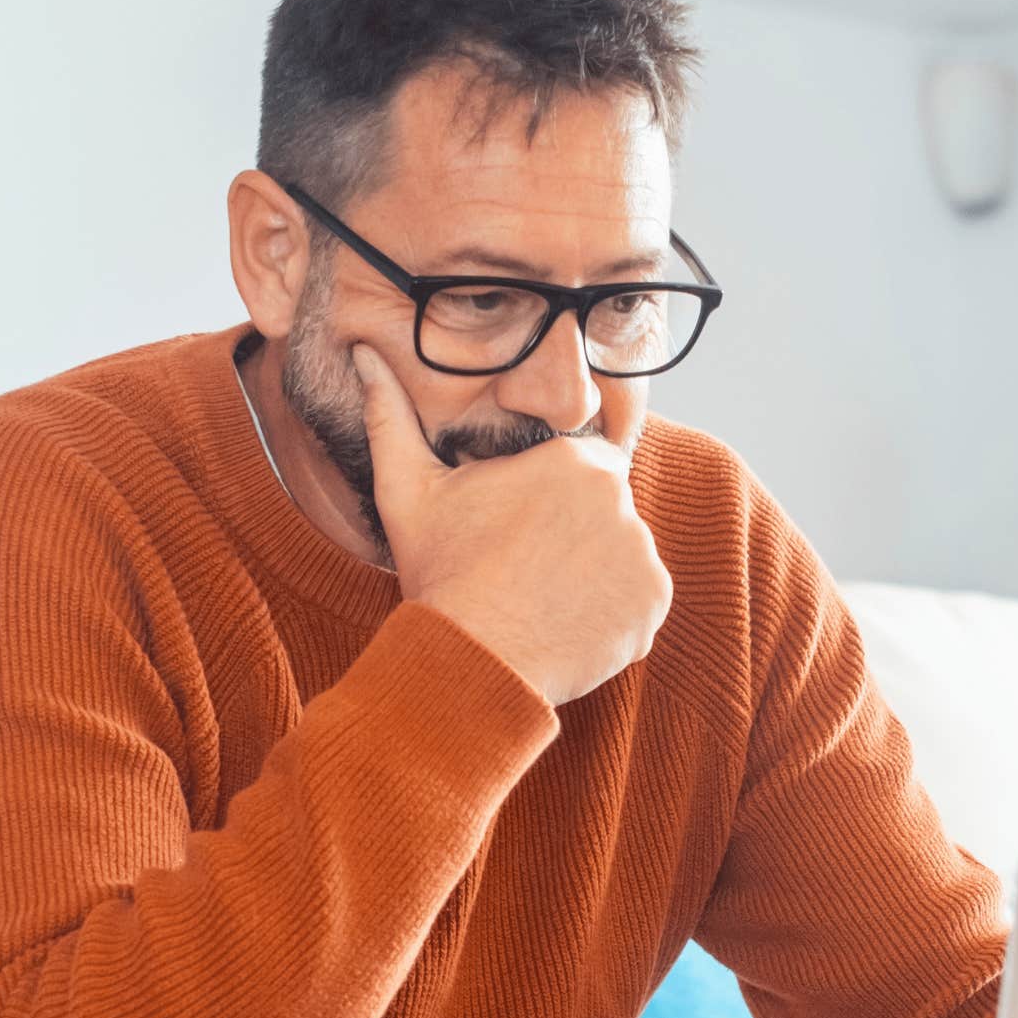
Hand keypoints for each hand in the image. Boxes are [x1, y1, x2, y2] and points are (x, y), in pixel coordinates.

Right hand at [349, 345, 672, 705]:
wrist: (469, 661)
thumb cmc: (439, 572)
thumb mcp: (408, 489)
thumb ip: (391, 417)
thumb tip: (364, 355)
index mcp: (575, 460)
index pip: (579, 468)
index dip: (547, 498)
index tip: (519, 528)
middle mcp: (621, 498)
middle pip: (604, 511)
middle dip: (574, 534)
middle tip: (528, 568)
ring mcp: (643, 554)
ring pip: (622, 556)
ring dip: (594, 574)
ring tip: (543, 599)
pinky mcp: (653, 604)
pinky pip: (638, 603)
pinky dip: (612, 616)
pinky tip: (565, 625)